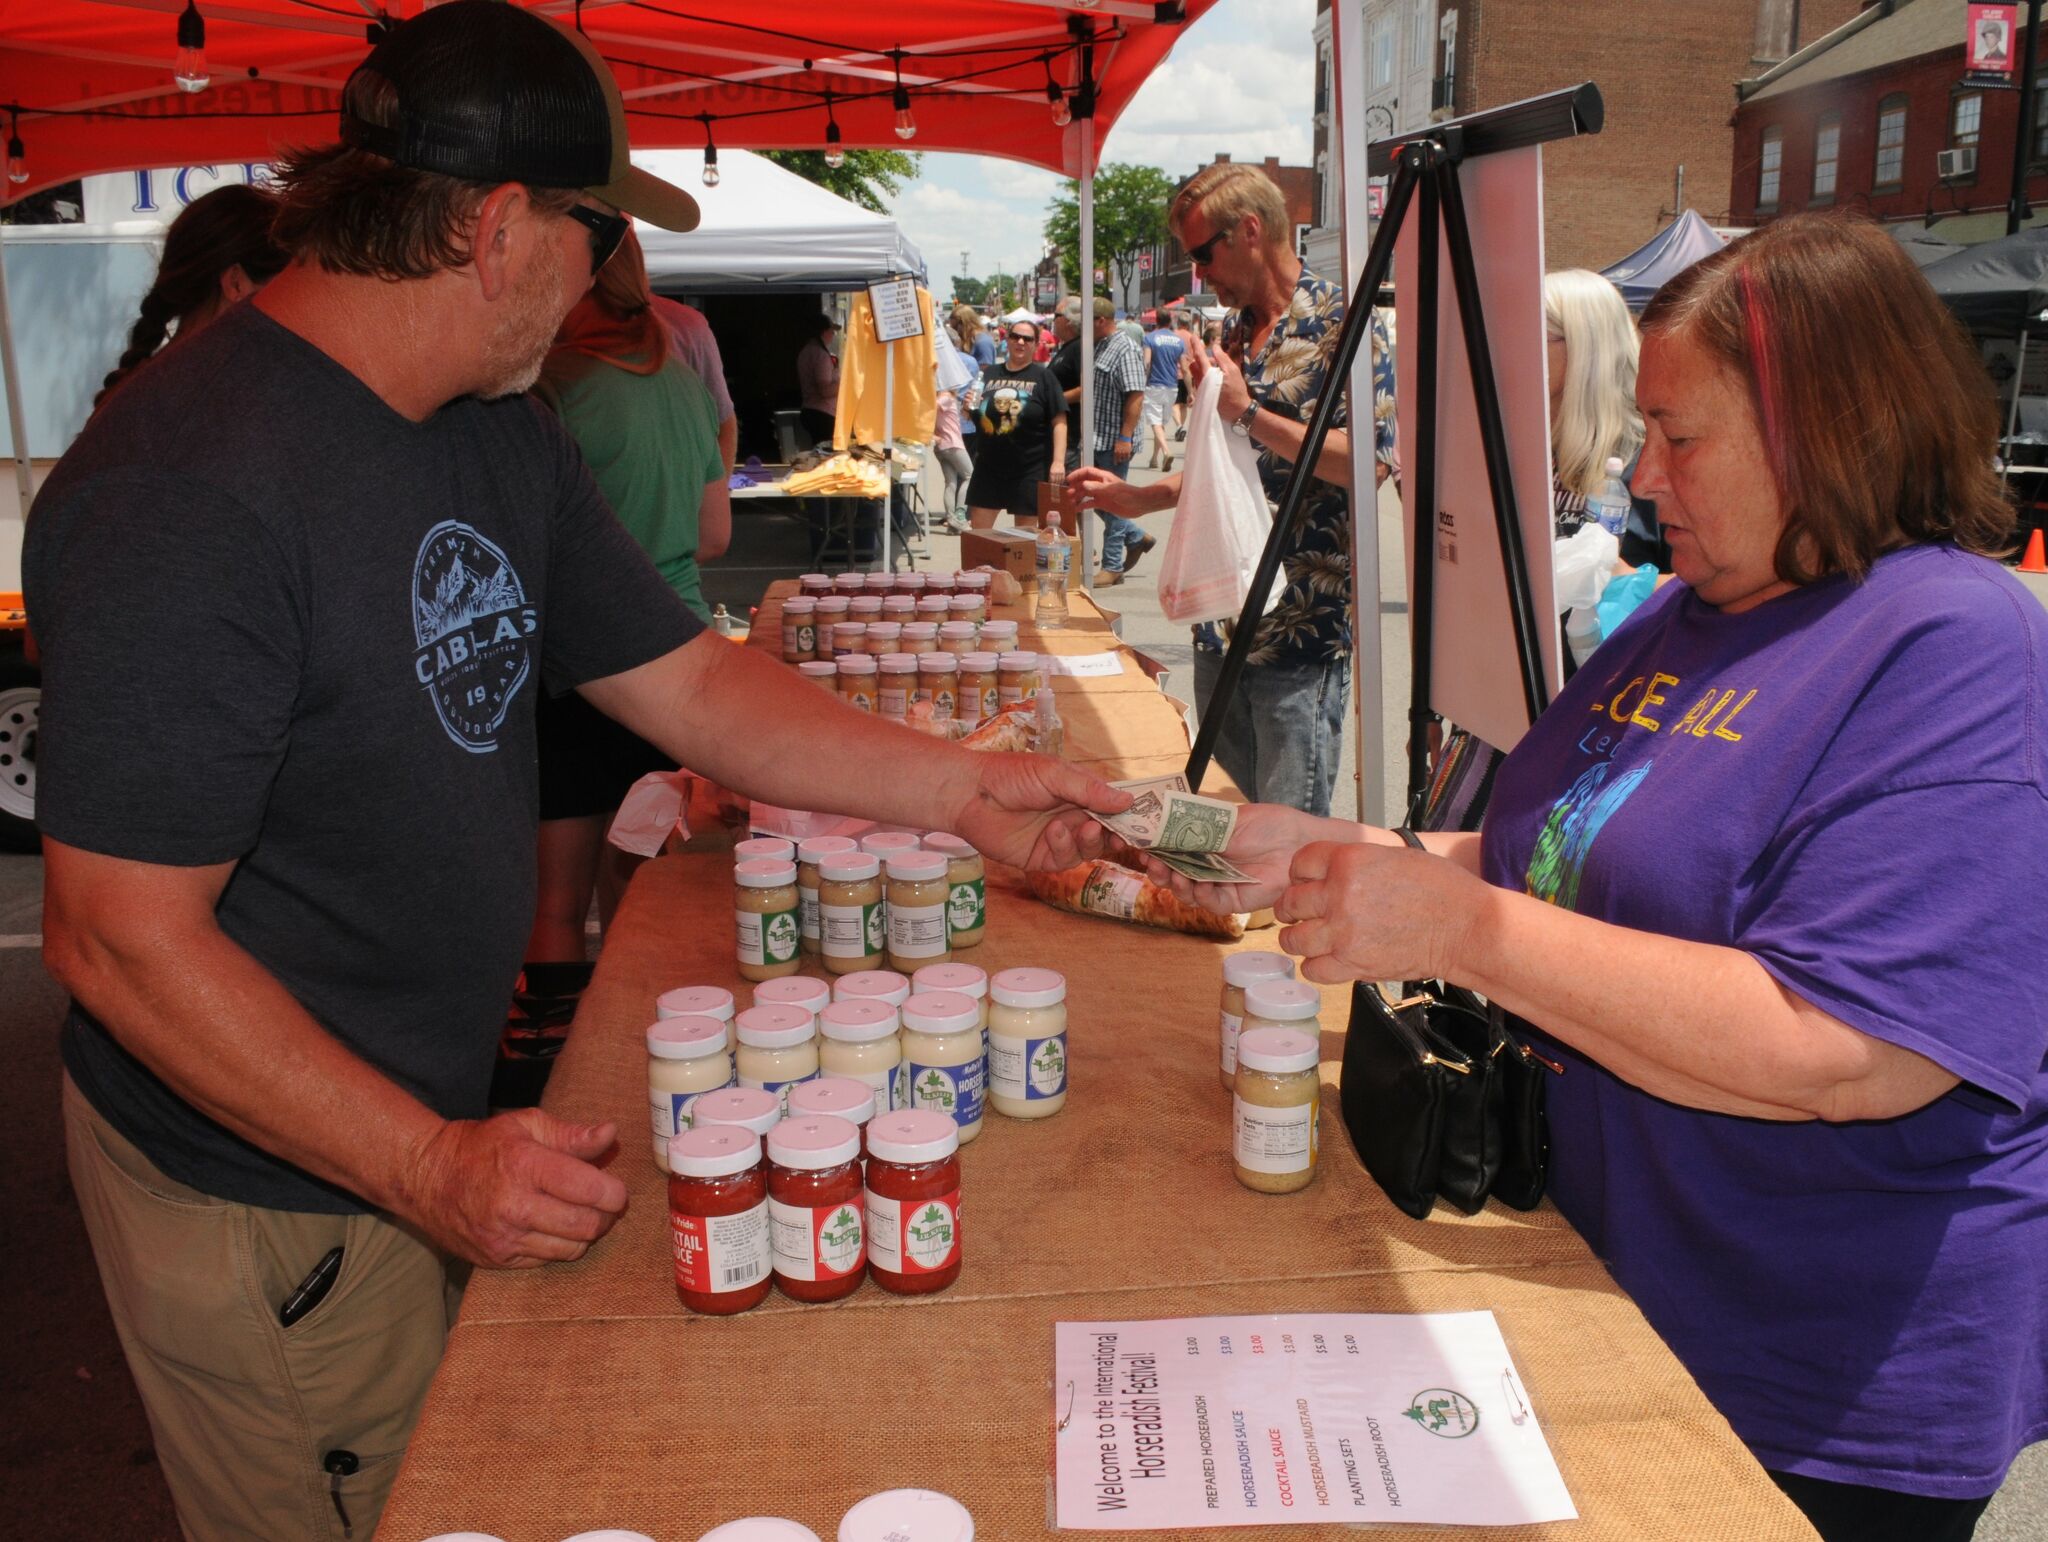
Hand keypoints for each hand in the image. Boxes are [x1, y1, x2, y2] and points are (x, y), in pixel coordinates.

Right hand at [400, 1109, 628, 1268]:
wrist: (426, 1178)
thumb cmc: (482, 1146)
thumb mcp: (525, 1125)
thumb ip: (571, 1134)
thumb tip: (610, 1134)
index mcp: (524, 1165)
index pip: (588, 1189)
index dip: (614, 1192)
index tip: (617, 1189)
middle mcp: (514, 1206)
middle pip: (585, 1225)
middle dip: (606, 1216)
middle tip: (607, 1204)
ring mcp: (503, 1237)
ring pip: (571, 1248)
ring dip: (587, 1233)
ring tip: (583, 1215)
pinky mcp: (496, 1259)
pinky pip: (547, 1260)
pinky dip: (561, 1245)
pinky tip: (555, 1227)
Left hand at [950, 751, 1130, 871]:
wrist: (970, 794)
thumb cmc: (1012, 775)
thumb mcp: (1055, 774)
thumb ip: (1090, 790)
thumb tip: (1128, 800)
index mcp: (1080, 793)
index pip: (1114, 806)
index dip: (1132, 814)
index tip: (1150, 821)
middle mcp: (1074, 816)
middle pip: (1109, 832)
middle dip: (1120, 834)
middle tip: (1127, 835)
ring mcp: (1059, 839)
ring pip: (1090, 848)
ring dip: (1091, 839)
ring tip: (1086, 826)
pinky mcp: (1042, 857)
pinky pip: (1066, 858)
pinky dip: (1064, 845)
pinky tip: (1053, 831)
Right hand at [1065, 465, 1145, 516]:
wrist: (1138, 504)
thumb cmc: (1126, 494)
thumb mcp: (1110, 490)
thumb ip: (1096, 488)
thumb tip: (1082, 485)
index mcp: (1102, 477)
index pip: (1087, 472)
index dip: (1077, 474)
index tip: (1068, 480)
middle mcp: (1100, 484)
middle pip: (1084, 483)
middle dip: (1076, 487)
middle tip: (1068, 493)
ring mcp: (1101, 494)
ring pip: (1086, 493)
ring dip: (1078, 496)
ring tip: (1071, 501)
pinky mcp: (1103, 503)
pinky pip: (1090, 503)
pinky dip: (1083, 505)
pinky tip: (1077, 509)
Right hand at [1128, 802, 1340, 913]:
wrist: (1299, 841)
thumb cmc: (1269, 824)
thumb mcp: (1227, 817)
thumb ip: (1197, 822)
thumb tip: (1165, 818)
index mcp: (1202, 843)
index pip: (1170, 850)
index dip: (1154, 850)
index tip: (1140, 845)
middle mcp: (1207, 865)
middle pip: (1173, 873)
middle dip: (1159, 870)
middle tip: (1151, 862)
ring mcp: (1219, 883)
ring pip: (1187, 892)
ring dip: (1175, 884)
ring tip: (1172, 875)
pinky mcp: (1234, 900)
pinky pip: (1210, 903)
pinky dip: (1200, 897)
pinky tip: (1198, 886)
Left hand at [1190, 342, 1250, 422]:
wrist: (1237, 410)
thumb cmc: (1237, 390)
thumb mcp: (1233, 371)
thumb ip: (1222, 358)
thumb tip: (1214, 347)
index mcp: (1208, 374)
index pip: (1199, 356)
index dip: (1195, 345)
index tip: (1193, 336)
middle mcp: (1200, 381)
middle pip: (1195, 364)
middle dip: (1201, 358)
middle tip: (1215, 359)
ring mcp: (1199, 389)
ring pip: (1197, 372)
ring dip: (1204, 367)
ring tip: (1219, 371)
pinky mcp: (1201, 394)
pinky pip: (1199, 380)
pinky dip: (1205, 375)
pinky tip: (1217, 379)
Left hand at [1275, 841, 1489, 984]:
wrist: (1466, 927)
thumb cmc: (1440, 889)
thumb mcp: (1393, 856)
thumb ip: (1356, 862)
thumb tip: (1331, 871)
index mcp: (1349, 860)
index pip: (1300, 863)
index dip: (1299, 873)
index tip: (1304, 882)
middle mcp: (1340, 894)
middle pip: (1290, 902)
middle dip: (1292, 908)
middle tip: (1301, 913)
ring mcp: (1343, 932)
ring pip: (1292, 938)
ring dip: (1298, 938)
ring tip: (1311, 938)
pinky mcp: (1352, 964)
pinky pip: (1312, 969)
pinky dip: (1316, 965)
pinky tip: (1328, 959)